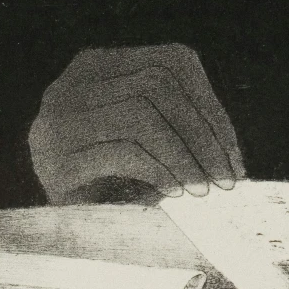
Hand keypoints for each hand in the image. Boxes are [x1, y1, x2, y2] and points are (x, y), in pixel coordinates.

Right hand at [29, 44, 244, 203]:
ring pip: (141, 114)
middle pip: (158, 85)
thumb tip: (232, 153)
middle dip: (203, 134)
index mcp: (99, 66)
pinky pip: (122, 151)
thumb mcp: (153, 139)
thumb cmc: (117, 179)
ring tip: (203, 189)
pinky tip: (173, 193)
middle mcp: (72, 84)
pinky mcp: (56, 160)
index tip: (232, 151)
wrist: (66, 227)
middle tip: (226, 177)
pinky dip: (159, 171)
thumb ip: (183, 124)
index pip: (171, 61)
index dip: (210, 103)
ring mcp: (57, 120)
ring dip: (184, 156)